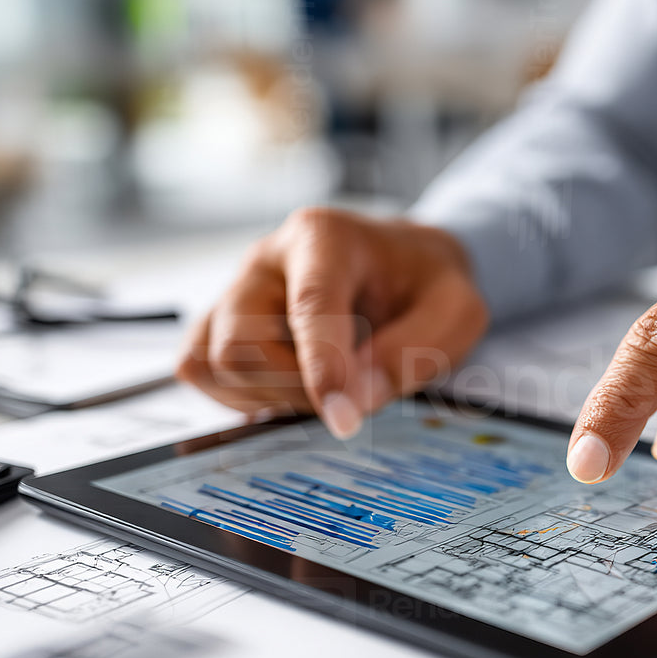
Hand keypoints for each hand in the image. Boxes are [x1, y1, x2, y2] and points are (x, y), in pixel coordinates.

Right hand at [177, 207, 488, 436]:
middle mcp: (265, 259)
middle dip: (295, 388)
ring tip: (322, 385)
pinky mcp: (217, 322)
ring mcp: (234, 290)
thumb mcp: (455, 311)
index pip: (309, 307)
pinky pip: (200, 372)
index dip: (321, 369)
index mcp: (323, 237)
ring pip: (212, 362)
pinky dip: (240, 396)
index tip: (343, 420)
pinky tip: (287, 388)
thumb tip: (353, 399)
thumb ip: (413, 352)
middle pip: (241, 343)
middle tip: (349, 392)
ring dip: (268, 395)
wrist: (405, 268)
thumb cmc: (426, 285)